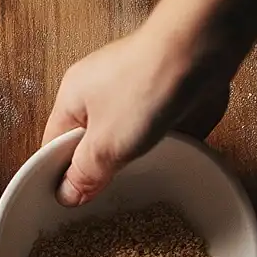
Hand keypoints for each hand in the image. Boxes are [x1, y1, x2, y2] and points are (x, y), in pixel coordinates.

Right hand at [43, 30, 229, 206]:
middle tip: (104, 201)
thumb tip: (67, 195)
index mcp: (71, 98)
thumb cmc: (145, 87)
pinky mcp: (165, 97)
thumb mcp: (104, 145)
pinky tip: (165, 164)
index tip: (70, 206)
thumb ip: (83, 175)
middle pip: (89, 144)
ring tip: (136, 185)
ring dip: (132, 161)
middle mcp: (98, 93)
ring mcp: (133, 93)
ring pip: (124, 140)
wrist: (202, 50)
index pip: (53, 147)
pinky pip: (154, 133)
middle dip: (98, 171)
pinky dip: (159, 150)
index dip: (60, 178)